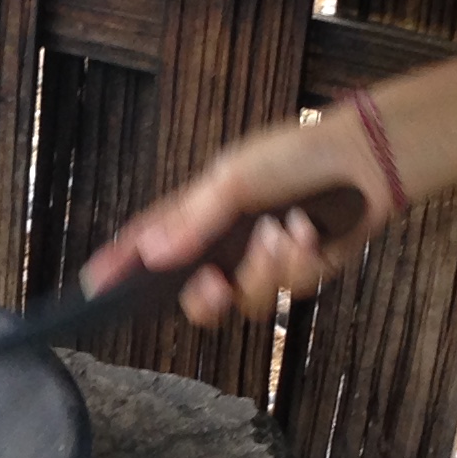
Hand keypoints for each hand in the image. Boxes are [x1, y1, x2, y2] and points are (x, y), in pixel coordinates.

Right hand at [82, 112, 385, 324]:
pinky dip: (301, 263)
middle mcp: (227, 243)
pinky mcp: (300, 273)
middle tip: (216, 284)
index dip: (121, 267)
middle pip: (197, 298)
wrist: (362, 161)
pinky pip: (289, 291)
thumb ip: (193, 221)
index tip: (94, 286)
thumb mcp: (234, 179)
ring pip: (248, 301)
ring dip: (268, 268)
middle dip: (206, 299)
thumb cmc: (294, 155)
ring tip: (285, 230)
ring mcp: (264, 261)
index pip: (150, 243)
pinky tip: (311, 232)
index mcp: (200, 212)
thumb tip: (151, 254)